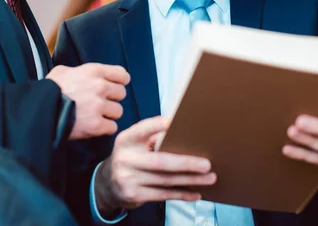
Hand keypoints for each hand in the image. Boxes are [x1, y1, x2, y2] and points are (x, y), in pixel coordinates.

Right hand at [46, 63, 128, 139]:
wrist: (39, 111)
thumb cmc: (49, 90)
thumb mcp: (62, 72)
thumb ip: (79, 72)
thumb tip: (83, 75)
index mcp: (94, 71)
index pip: (122, 75)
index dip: (119, 82)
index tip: (113, 87)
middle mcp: (100, 87)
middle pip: (121, 94)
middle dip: (112, 99)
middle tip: (99, 103)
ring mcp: (99, 106)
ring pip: (118, 111)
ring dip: (109, 115)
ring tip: (95, 115)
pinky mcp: (97, 125)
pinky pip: (112, 127)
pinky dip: (104, 128)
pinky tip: (93, 126)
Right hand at [94, 116, 215, 216]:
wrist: (107, 184)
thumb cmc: (130, 157)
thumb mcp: (133, 143)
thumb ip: (151, 137)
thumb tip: (181, 132)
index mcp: (126, 139)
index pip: (142, 129)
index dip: (157, 125)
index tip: (174, 122)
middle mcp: (125, 158)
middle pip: (160, 161)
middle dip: (186, 163)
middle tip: (207, 164)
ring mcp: (128, 179)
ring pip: (165, 180)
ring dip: (190, 180)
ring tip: (210, 178)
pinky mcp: (134, 195)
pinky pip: (163, 195)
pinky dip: (181, 194)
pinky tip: (195, 193)